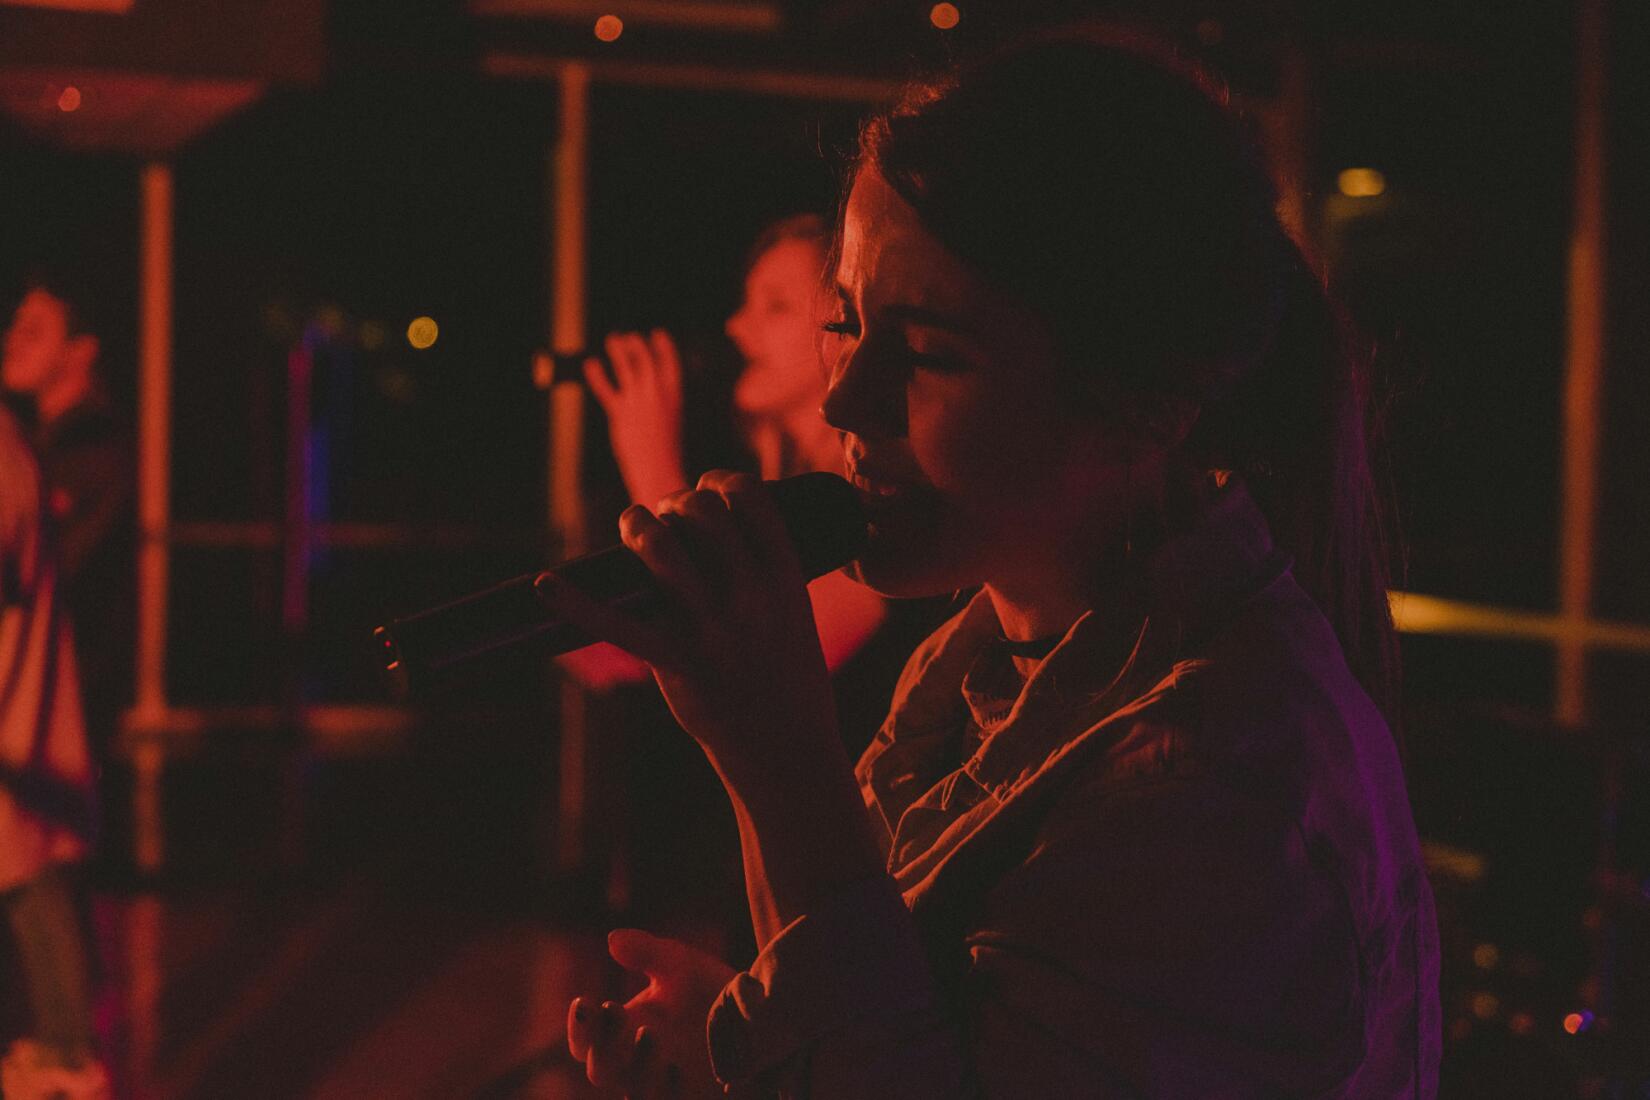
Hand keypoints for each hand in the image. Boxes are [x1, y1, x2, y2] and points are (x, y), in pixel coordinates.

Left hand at [535, 470, 837, 776]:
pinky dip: (576, 603)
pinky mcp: (676, 662)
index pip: (752, 500)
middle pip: (702, 514)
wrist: (785, 746)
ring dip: (640, 524)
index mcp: (786, 581)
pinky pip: (617, 627)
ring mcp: (710, 631)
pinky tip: (546, 585)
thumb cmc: (788, 674)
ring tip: (637, 526)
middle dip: (679, 501)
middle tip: (671, 516)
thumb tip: (708, 529)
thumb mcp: (793, 613)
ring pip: (661, 549)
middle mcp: (750, 599)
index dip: (723, 481)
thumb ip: (758, 576)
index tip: (711, 487)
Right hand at [566, 929, 734, 1097]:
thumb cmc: (708, 989)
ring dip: (636, 1065)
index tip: (585, 1001)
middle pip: (600, 1070)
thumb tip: (613, 939)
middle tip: (614, 1009)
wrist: (759, 1015)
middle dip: (602, 1043)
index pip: (586, 1041)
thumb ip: (647, 951)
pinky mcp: (693, 1095)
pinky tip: (677, 1066)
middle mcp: (638, 1062)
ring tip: (648, 1032)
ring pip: (633, 1093)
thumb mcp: (679, 964)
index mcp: (625, 1030)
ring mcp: (664, 1084)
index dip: (579, 1028)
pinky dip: (668, 1088)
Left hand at [586, 330, 688, 507]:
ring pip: (626, 367)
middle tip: (630, 337)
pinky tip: (590, 364)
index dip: (663, 345)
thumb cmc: (669, 451)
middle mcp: (656, 392)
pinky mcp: (620, 413)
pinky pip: (606, 389)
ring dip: (619, 351)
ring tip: (614, 340)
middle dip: (637, 345)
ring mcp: (637, 401)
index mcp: (675, 394)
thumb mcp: (674, 419)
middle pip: (645, 359)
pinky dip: (597, 375)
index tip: (657, 333)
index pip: (670, 361)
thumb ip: (663, 400)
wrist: (660, 470)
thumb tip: (652, 386)